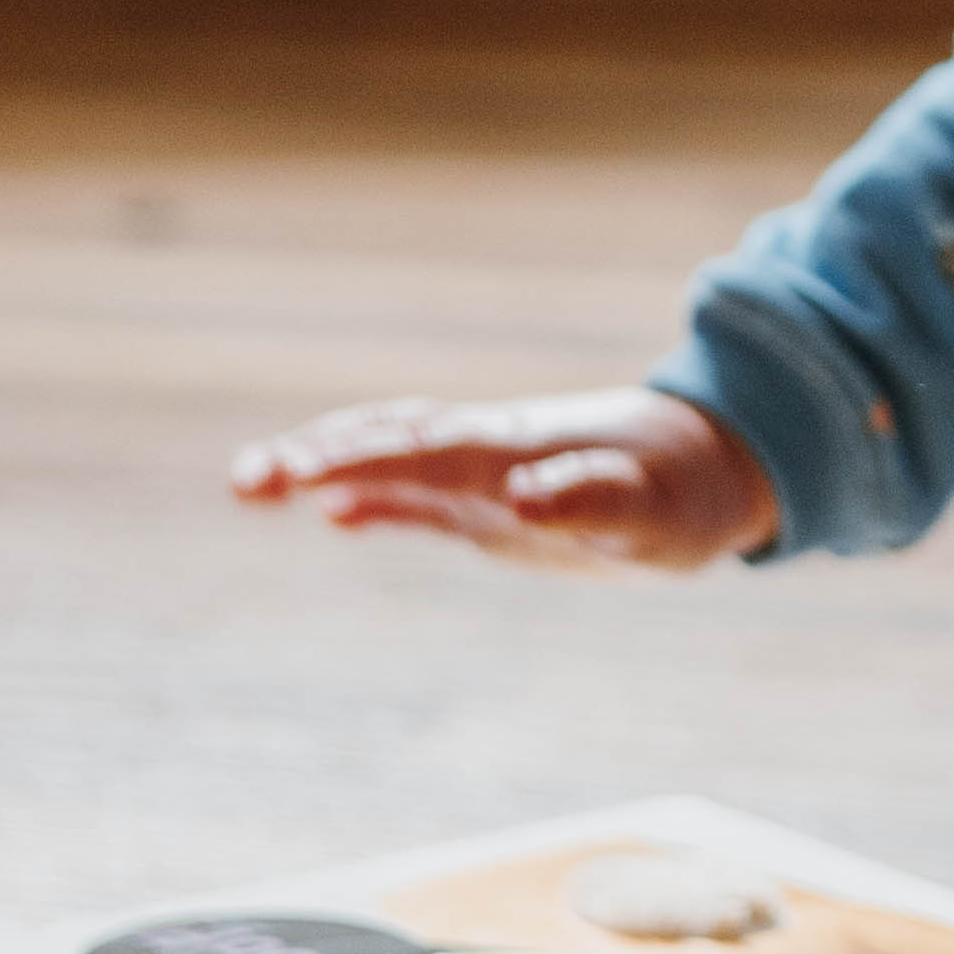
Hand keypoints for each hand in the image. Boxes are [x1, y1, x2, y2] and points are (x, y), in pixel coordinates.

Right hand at [229, 387, 778, 570]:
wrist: (708, 466)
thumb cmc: (683, 493)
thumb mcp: (654, 511)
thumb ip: (593, 497)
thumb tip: (526, 494)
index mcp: (518, 453)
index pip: (426, 454)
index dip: (364, 462)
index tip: (301, 474)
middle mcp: (489, 453)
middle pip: (390, 443)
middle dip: (317, 455)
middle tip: (246, 480)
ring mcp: (484, 472)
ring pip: (391, 455)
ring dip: (325, 463)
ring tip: (251, 482)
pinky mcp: (490, 497)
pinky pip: (417, 491)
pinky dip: (370, 494)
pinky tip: (326, 510)